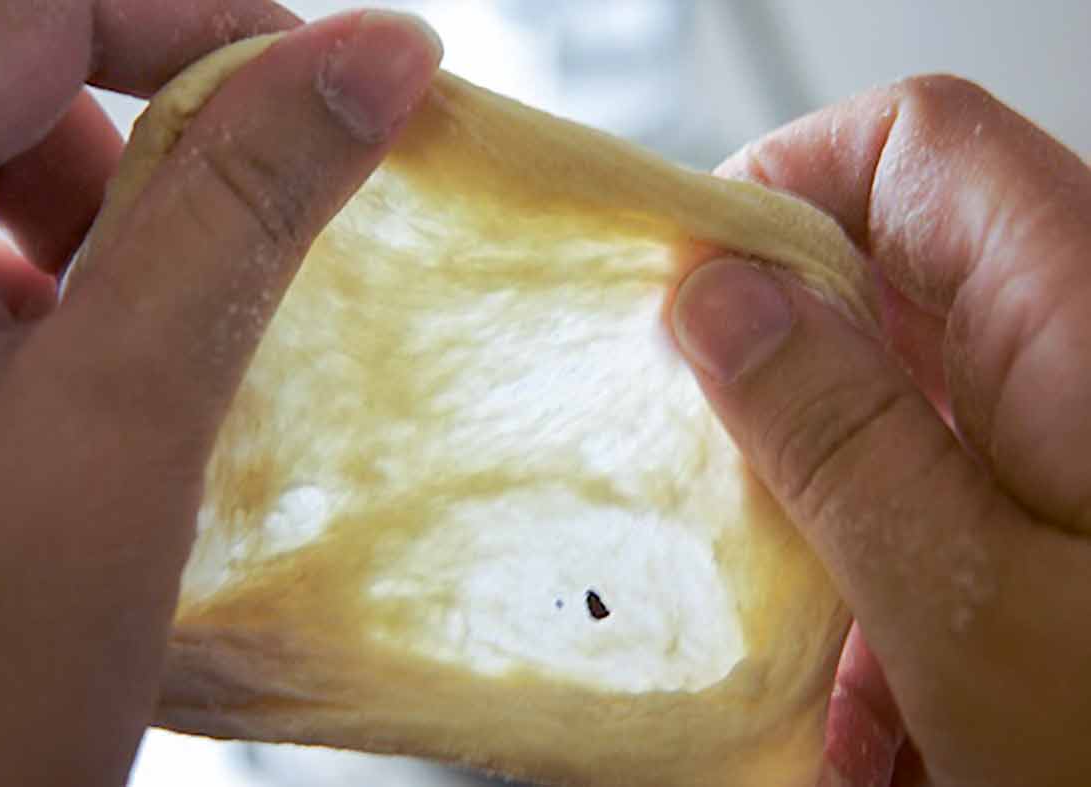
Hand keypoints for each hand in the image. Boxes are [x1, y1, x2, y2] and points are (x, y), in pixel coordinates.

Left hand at [0, 3, 439, 784]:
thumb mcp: (128, 411)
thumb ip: (245, 206)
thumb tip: (379, 55)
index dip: (201, 23)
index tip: (332, 91)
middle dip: (144, 123)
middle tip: (244, 223)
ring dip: (91, 203)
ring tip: (137, 323)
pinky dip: (40, 263)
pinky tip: (71, 361)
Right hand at [672, 76, 1090, 786]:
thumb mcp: (973, 606)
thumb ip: (837, 435)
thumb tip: (718, 299)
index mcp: (1090, 320)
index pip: (912, 147)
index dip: (783, 187)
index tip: (685, 298)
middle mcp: (1088, 349)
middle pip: (893, 268)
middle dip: (775, 359)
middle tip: (702, 462)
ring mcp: (1076, 432)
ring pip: (899, 385)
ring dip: (817, 487)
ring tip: (783, 606)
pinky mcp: (1065, 506)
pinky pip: (938, 480)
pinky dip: (878, 564)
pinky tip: (867, 695)